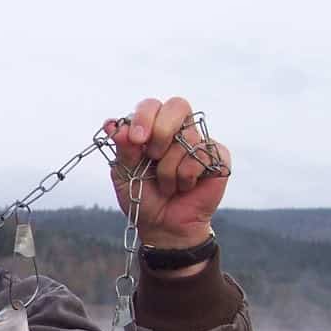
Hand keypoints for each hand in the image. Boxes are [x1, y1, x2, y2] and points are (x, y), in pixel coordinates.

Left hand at [104, 97, 230, 250]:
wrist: (162, 225)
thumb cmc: (142, 197)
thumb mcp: (124, 173)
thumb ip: (122, 148)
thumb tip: (112, 124)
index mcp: (153, 128)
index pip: (152, 105)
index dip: (144, 117)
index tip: (136, 139)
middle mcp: (178, 130)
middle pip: (178, 106)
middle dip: (161, 131)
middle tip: (153, 156)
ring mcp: (200, 141)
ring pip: (187, 138)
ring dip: (168, 169)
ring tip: (166, 185)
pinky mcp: (218, 157)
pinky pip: (202, 156)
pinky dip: (186, 176)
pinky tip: (184, 187)